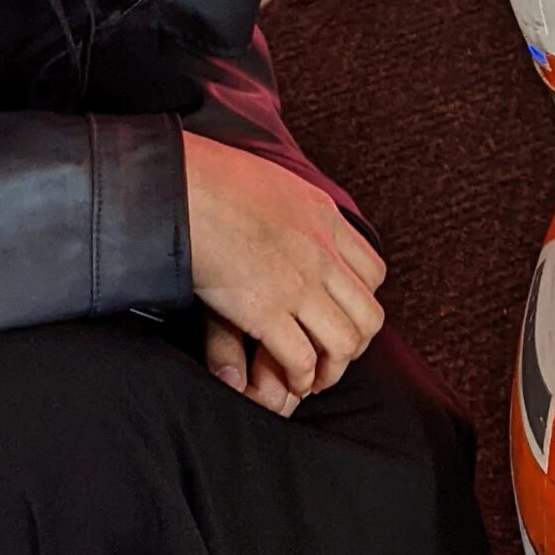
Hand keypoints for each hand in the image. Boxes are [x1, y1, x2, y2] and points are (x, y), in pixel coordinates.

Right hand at [184, 133, 385, 408]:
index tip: (341, 315)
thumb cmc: (208, 176)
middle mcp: (322, 253)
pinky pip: (302, 358)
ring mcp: (298, 283)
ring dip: (332, 368)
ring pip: (344, 342)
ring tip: (314, 378)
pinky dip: (300, 376)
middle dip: (355, 344)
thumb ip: (286, 203)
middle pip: (368, 314)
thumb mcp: (269, 180)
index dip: (361, 302)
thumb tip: (280, 206)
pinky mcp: (266, 310)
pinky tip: (288, 379)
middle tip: (332, 356)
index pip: (372, 272)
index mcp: (324, 217)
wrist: (181, 186)